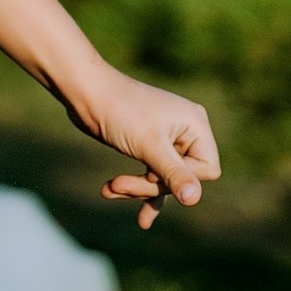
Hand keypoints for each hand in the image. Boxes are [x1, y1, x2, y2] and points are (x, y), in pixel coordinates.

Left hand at [71, 67, 220, 228]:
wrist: (83, 91)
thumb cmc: (119, 111)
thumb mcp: (149, 145)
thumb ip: (173, 174)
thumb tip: (194, 199)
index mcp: (196, 125)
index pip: (206, 170)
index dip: (180, 179)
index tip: (152, 172)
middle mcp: (186, 131)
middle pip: (181, 177)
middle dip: (149, 185)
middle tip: (118, 185)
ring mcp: (166, 138)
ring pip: (163, 179)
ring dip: (137, 188)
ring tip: (111, 190)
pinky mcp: (147, 145)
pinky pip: (150, 174)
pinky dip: (134, 185)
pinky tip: (112, 193)